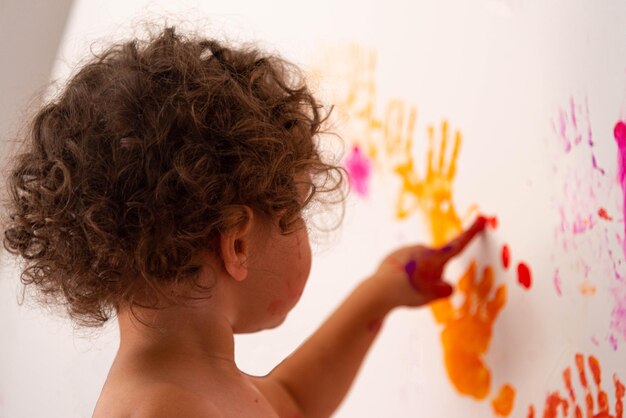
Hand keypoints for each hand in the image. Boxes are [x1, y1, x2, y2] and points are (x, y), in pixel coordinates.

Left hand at [370, 216, 487, 308]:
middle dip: (433, 272)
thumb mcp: (434, 295)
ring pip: (419, 263)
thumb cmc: (410, 292)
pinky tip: (397, 284)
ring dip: (417, 274)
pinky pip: (404, 265)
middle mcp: (422, 249)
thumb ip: (445, 289)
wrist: (381, 290)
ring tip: (407, 287)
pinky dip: (404, 274)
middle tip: (422, 288)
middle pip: (435, 260)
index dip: (472, 232)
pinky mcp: (393, 255)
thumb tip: (447, 286)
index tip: (482, 219)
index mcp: (436, 257)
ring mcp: (406, 250)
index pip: (459, 244)